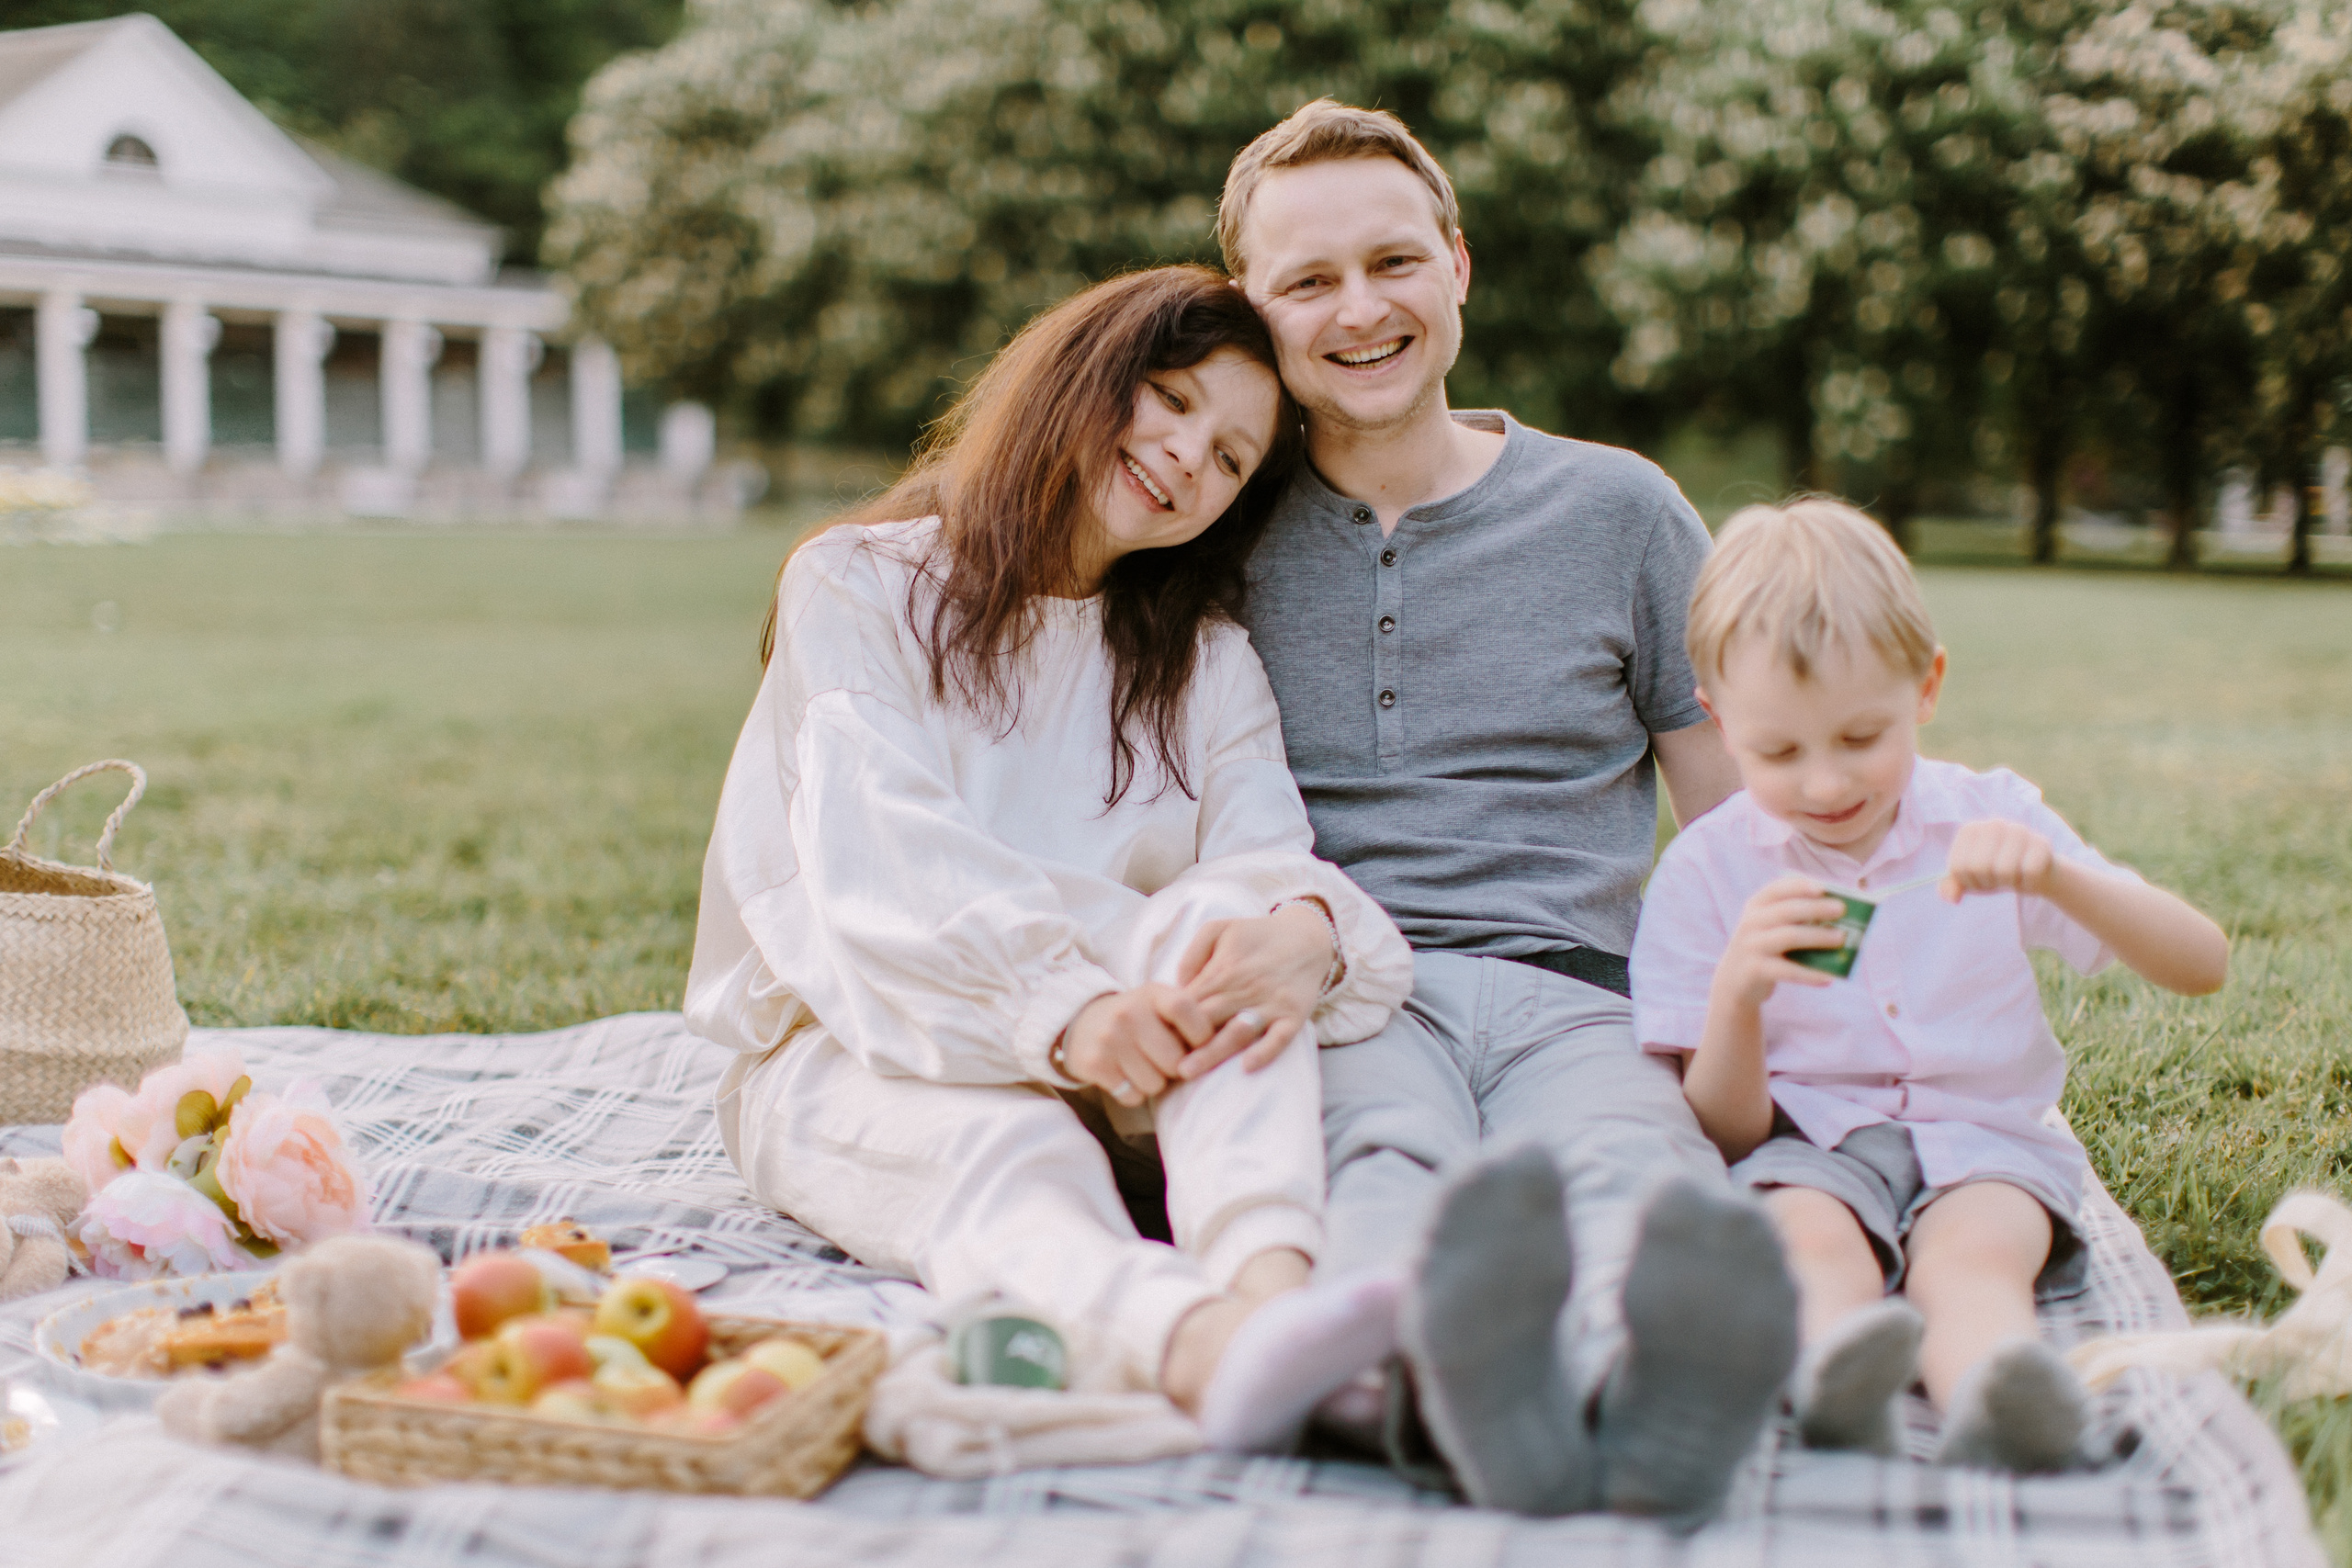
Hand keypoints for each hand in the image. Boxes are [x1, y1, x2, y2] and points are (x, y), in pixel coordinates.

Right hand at [1057, 984, 1213, 1106]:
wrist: (1081, 1022)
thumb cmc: (1137, 1018)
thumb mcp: (1160, 1004)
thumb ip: (1193, 1016)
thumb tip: (1249, 1027)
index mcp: (1153, 993)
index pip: (1186, 1009)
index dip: (1200, 1034)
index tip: (1196, 1044)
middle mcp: (1129, 1012)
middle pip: (1175, 1061)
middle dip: (1174, 1068)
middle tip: (1162, 1058)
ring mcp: (1110, 1037)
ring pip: (1155, 1083)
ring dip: (1153, 1083)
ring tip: (1141, 1065)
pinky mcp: (1094, 1062)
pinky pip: (1132, 1095)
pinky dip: (1132, 1093)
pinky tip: (1123, 1074)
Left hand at [1168, 902, 1335, 1080]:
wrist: (1308, 937)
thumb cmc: (1258, 936)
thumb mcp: (1221, 929)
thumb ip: (1193, 953)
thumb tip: (1177, 984)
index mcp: (1223, 969)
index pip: (1189, 1001)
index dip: (1168, 1021)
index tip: (1150, 1041)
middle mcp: (1245, 988)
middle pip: (1207, 1020)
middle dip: (1182, 1042)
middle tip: (1156, 1065)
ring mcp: (1270, 1004)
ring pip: (1237, 1032)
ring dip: (1212, 1053)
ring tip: (1188, 1072)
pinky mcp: (1294, 1016)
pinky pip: (1280, 1038)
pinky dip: (1265, 1052)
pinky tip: (1247, 1066)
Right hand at [1712, 875, 1848, 1011]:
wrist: (1734, 981)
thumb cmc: (1765, 948)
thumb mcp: (1771, 927)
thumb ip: (1797, 918)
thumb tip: (1839, 919)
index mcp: (1757, 905)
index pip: (1777, 889)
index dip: (1800, 886)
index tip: (1824, 887)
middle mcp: (1751, 922)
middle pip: (1786, 911)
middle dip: (1815, 908)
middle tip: (1841, 909)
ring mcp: (1751, 946)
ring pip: (1788, 937)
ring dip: (1817, 936)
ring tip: (1841, 939)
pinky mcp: (1755, 970)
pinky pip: (1787, 970)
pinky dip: (1809, 974)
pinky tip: (1829, 978)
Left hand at [1940, 819, 2058, 900]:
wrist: (2033, 874)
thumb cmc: (1995, 873)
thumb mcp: (1969, 880)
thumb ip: (1951, 886)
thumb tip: (1952, 897)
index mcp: (1970, 830)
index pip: (1958, 867)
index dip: (1968, 881)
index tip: (1978, 877)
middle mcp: (1994, 824)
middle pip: (1979, 867)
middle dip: (1987, 882)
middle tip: (1996, 878)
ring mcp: (2019, 830)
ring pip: (2005, 870)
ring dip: (2008, 883)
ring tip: (2012, 875)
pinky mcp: (2042, 843)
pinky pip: (2030, 873)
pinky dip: (2028, 883)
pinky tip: (2028, 875)